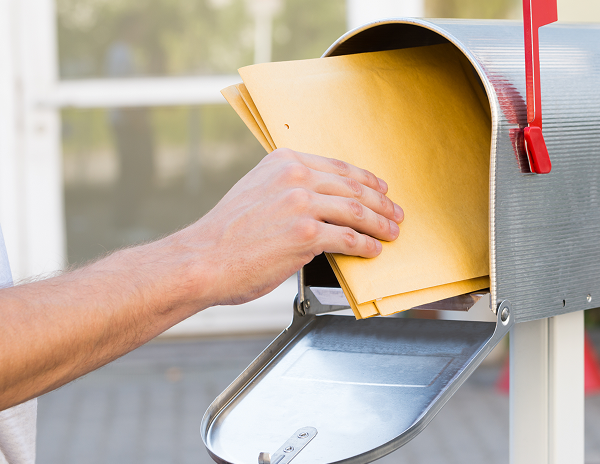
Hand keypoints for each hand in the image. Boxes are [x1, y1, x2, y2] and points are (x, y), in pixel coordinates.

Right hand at [164, 148, 404, 306]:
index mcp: (284, 162)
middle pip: (353, 187)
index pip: (338, 167)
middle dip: (381, 203)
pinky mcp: (305, 235)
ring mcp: (301, 204)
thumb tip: (321, 202)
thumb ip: (288, 188)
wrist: (203, 260)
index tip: (381, 189)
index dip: (366, 179)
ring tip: (391, 233)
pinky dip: (365, 246)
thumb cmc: (226, 234)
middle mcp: (294, 177)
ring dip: (380, 224)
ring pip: (356, 211)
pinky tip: (372, 250)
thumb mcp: (256, 191)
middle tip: (395, 214)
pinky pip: (348, 238)